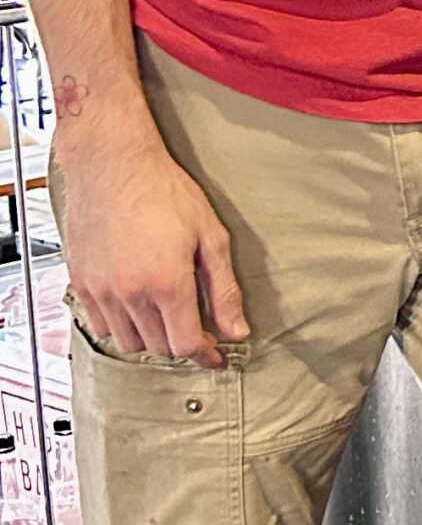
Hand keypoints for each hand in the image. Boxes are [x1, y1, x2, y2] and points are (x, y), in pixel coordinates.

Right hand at [57, 121, 244, 368]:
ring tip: (168, 314)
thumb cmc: (165, 192)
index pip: (187, 344)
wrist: (114, 167)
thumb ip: (224, 289)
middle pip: (160, 347)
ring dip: (152, 337)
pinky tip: (137, 307)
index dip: (206, 356)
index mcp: (168, 283)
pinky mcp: (82, 284)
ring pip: (129, 342)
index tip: (218, 357)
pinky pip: (101, 326)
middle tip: (199, 329)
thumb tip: (237, 330)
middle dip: (183, 344)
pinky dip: (121, 327)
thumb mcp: (210, 236)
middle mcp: (131, 294)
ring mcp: (102, 291)